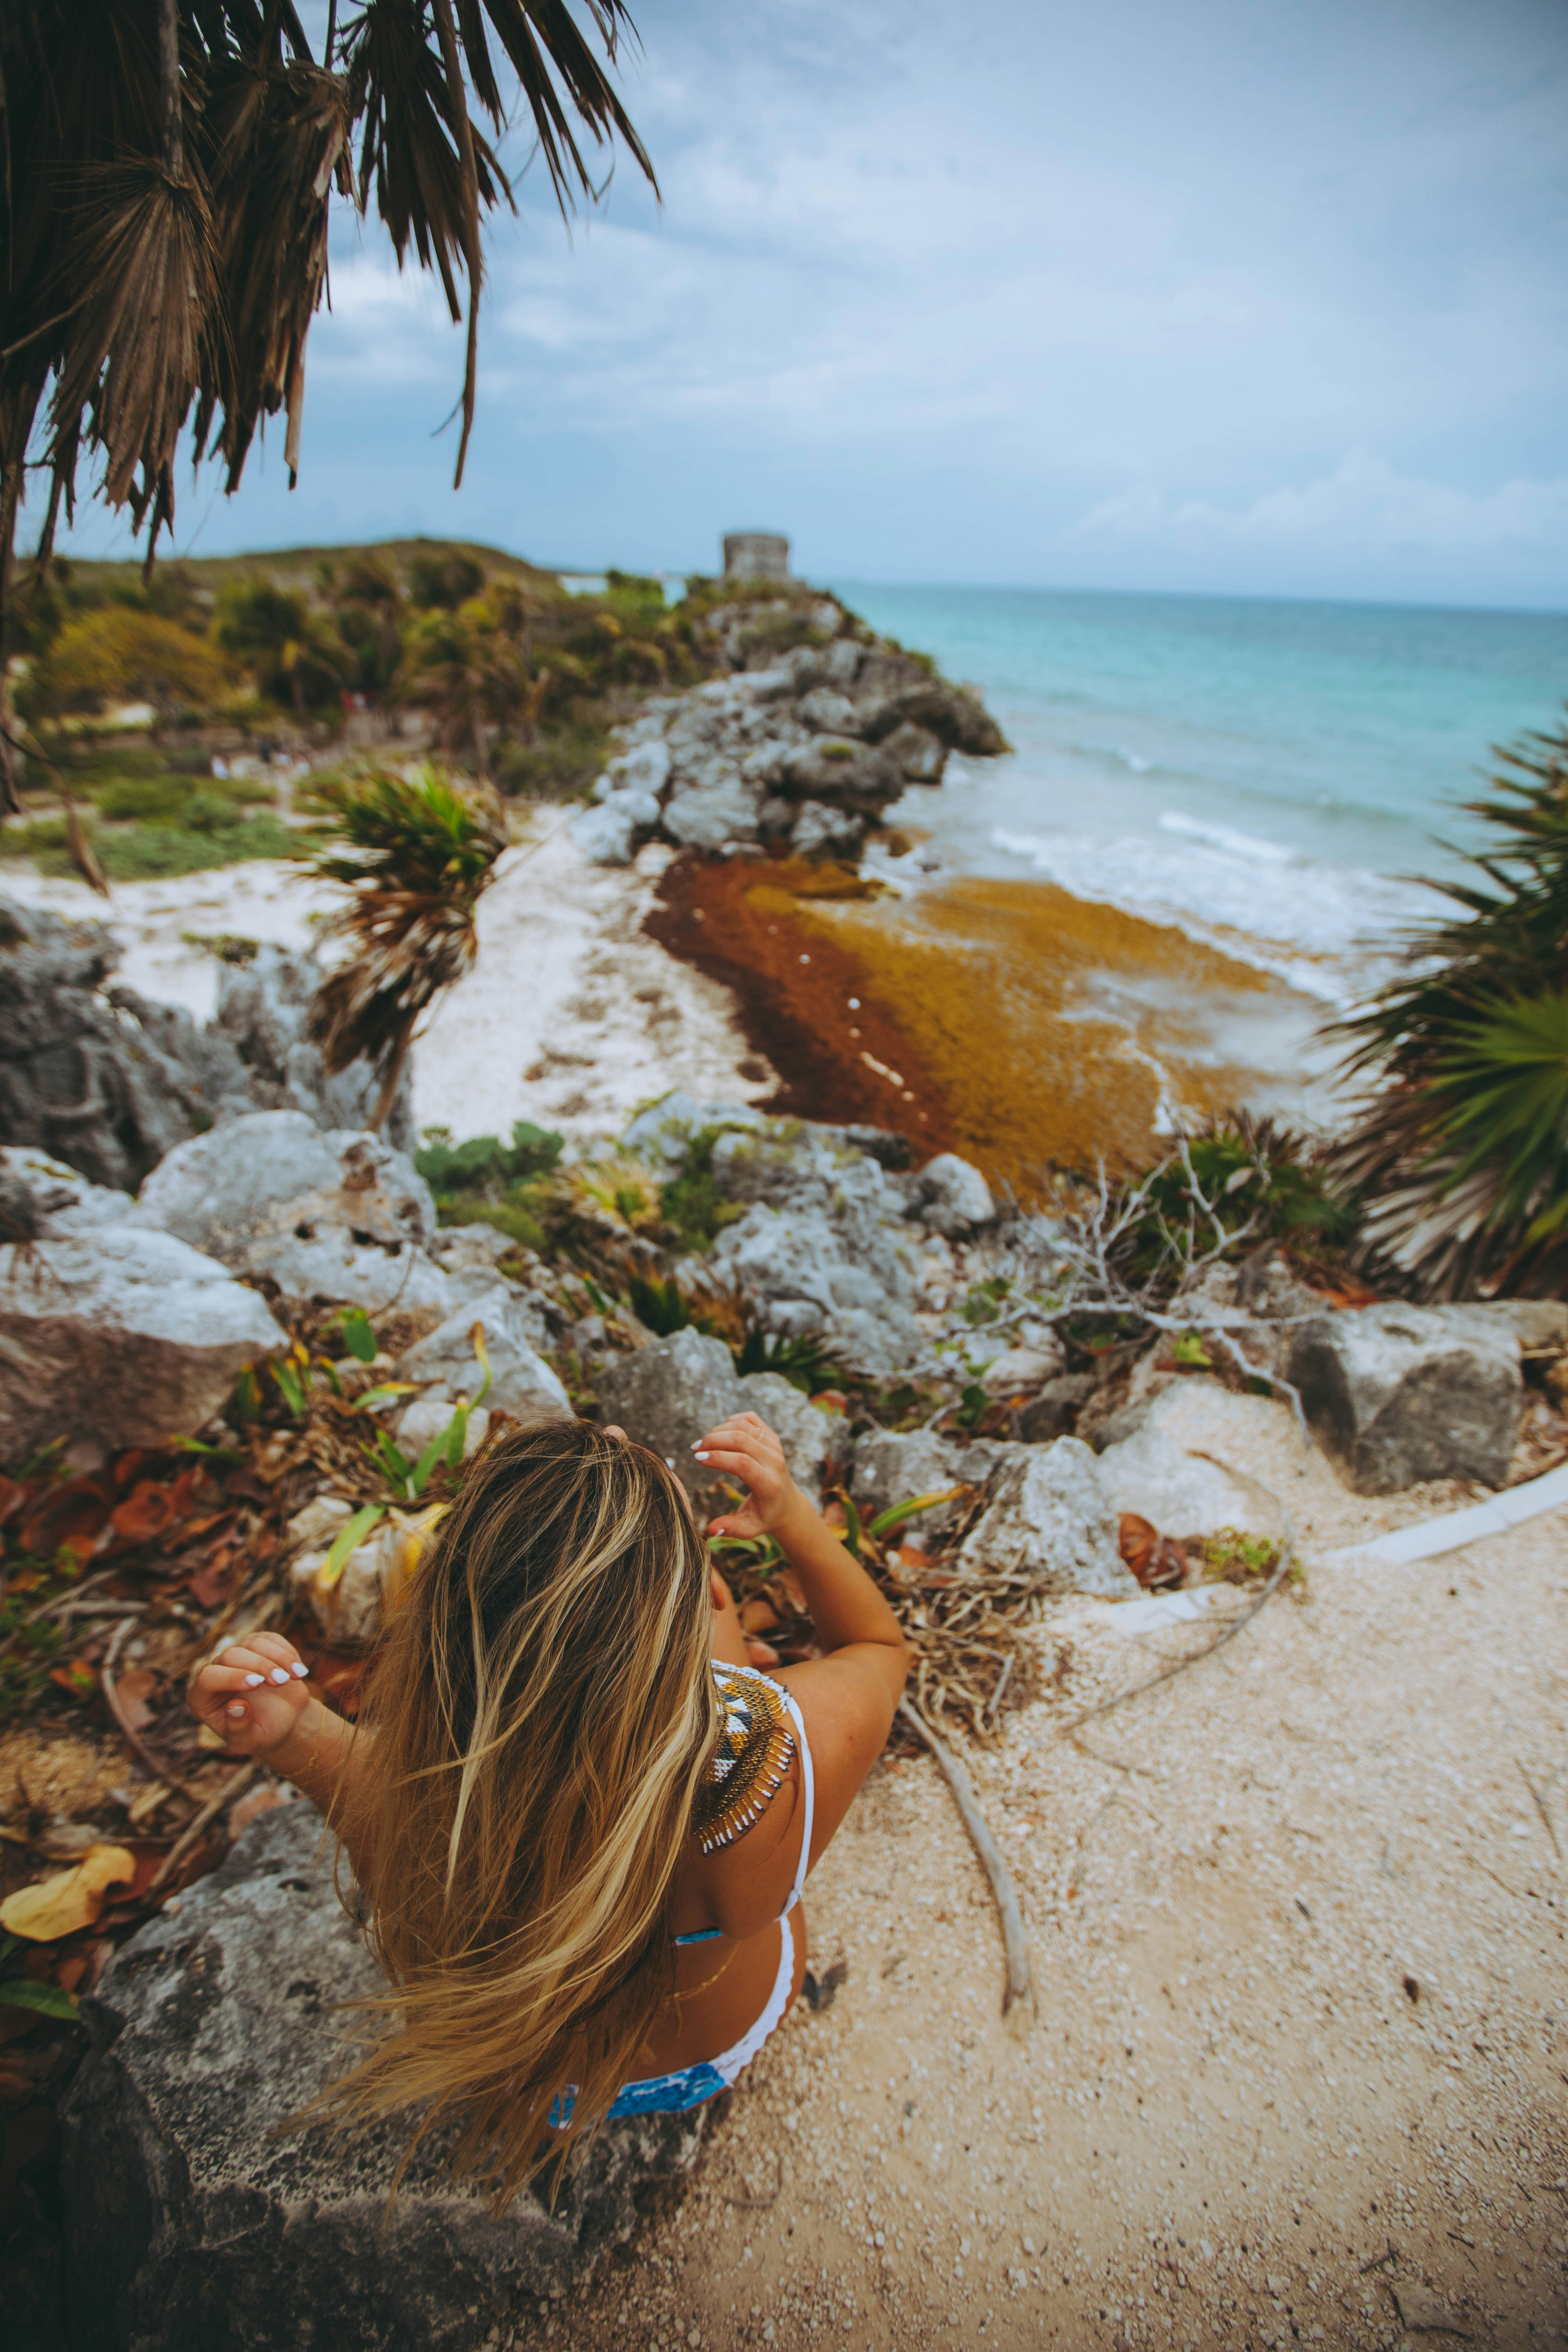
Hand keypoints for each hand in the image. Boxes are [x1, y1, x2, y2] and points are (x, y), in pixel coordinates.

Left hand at [189, 1631, 311, 1759]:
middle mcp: (215, 1671)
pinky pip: (270, 1639)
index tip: (257, 1683)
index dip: (231, 1677)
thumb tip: (234, 1705)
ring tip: (296, 1676)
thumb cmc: (261, 1733)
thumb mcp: (249, 1741)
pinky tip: (298, 1672)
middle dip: (259, 1666)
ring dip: (277, 1657)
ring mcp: (237, 1655)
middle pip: (230, 1655)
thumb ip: (238, 1729)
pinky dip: (286, 1652)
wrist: (284, 1720)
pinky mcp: (257, 1645)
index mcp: (202, 1697)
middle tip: (281, 1681)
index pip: (208, 1677)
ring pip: (252, 1643)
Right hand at [697, 1413, 800, 1540]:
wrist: (787, 1504)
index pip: (743, 1463)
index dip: (718, 1458)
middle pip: (742, 1440)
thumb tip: (710, 1530)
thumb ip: (730, 1529)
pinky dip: (732, 1421)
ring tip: (703, 1444)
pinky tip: (721, 1433)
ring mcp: (775, 1446)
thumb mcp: (749, 1529)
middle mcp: (774, 1461)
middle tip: (696, 1450)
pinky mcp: (772, 1437)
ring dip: (719, 1430)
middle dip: (713, 1440)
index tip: (698, 1458)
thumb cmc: (764, 1517)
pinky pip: (750, 1419)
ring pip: (744, 1426)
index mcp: (769, 1484)